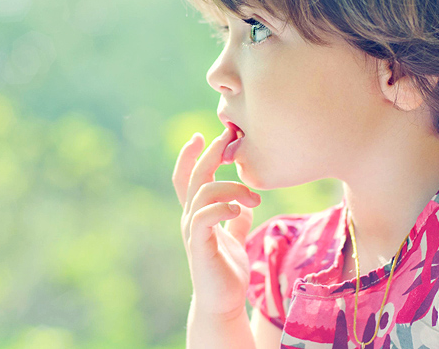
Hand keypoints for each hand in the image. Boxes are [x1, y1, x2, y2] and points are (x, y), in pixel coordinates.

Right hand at [172, 128, 261, 317]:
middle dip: (210, 154)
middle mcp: (190, 218)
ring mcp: (192, 231)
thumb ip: (236, 217)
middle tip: (227, 137)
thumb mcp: (235, 236)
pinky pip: (204, 217)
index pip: (185, 178)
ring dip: (231, 187)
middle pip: (194, 177)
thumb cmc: (227, 270)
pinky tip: (239, 209)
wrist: (222, 301)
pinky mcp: (199, 245)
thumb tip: (245, 201)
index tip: (202, 136)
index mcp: (198, 213)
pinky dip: (222, 207)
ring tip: (253, 197)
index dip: (189, 156)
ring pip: (203, 193)